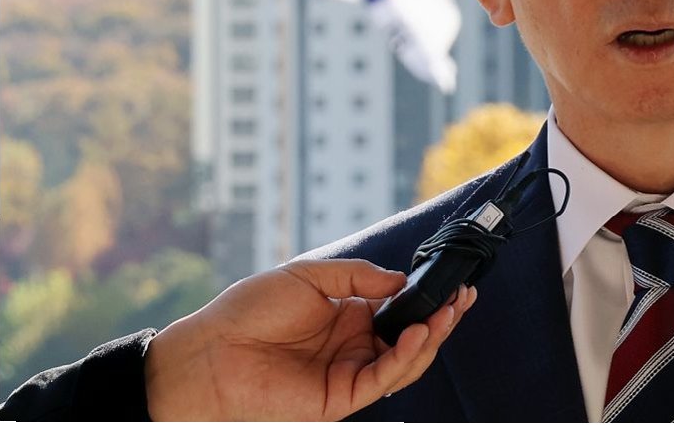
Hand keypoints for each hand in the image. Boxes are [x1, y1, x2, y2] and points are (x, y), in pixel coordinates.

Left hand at [144, 258, 475, 419]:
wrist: (209, 353)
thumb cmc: (247, 312)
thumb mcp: (307, 276)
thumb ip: (357, 277)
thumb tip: (399, 280)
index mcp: (345, 315)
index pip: (398, 308)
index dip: (425, 297)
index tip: (451, 281)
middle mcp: (352, 345)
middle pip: (410, 336)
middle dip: (441, 317)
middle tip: (464, 297)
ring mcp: (347, 372)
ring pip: (404, 361)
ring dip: (431, 337)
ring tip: (448, 312)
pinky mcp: (339, 398)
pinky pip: (382, 379)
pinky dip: (406, 358)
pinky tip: (419, 333)